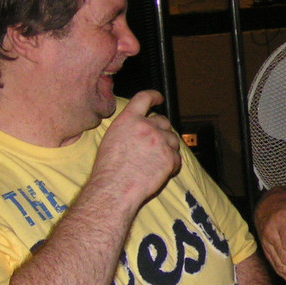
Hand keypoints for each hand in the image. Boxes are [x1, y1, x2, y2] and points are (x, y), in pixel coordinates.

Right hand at [93, 90, 180, 208]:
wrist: (115, 188)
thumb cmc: (108, 169)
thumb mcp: (112, 139)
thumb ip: (128, 129)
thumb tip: (138, 129)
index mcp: (129, 119)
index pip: (145, 98)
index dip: (154, 96)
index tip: (160, 98)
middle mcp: (146, 126)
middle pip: (163, 121)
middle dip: (161, 131)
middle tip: (155, 145)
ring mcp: (160, 141)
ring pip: (173, 139)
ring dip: (168, 147)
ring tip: (155, 161)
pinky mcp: (170, 157)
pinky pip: (177, 158)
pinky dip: (172, 164)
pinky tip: (160, 171)